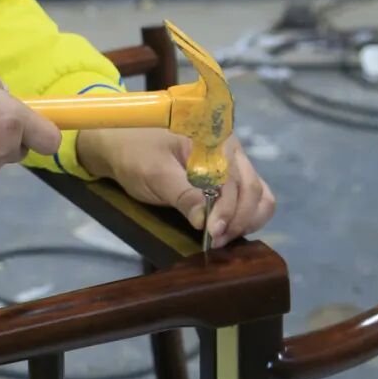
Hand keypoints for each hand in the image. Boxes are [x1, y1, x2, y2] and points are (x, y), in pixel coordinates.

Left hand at [74, 128, 275, 247]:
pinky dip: (244, 217)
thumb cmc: (135, 152)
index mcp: (215, 138)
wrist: (120, 144)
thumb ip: (182, 194)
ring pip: (258, 196)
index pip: (234, 179)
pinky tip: (224, 230)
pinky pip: (249, 199)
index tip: (213, 233)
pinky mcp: (227, 179)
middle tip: (215, 240)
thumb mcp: (154, 173)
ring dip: (246, 220)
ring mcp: (232, 164)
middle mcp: (230, 149)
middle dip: (238, 219)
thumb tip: (205, 222)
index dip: (228, 210)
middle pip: (253, 189)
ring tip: (220, 237)